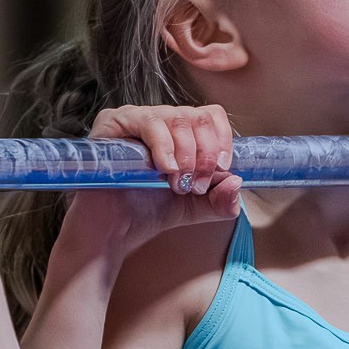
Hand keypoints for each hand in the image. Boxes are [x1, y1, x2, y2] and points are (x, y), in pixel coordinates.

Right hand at [68, 103, 242, 255]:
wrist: (112, 233)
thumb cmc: (146, 214)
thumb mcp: (194, 207)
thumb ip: (221, 200)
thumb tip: (236, 182)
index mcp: (178, 132)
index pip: (210, 115)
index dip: (222, 139)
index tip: (221, 168)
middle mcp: (158, 119)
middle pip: (198, 116)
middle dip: (205, 153)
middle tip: (195, 184)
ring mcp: (134, 118)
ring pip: (177, 118)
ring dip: (186, 154)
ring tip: (176, 183)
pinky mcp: (112, 123)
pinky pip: (149, 122)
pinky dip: (164, 147)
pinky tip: (164, 169)